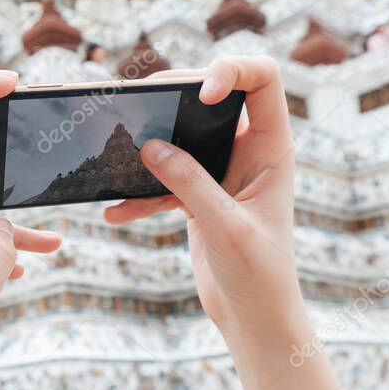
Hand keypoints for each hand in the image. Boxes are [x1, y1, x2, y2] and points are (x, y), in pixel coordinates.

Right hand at [104, 56, 302, 337]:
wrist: (255, 318)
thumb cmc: (260, 275)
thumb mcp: (224, 226)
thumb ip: (189, 182)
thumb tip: (148, 146)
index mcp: (272, 148)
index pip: (263, 79)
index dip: (232, 71)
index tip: (202, 94)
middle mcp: (248, 150)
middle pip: (211, 97)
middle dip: (173, 97)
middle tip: (140, 106)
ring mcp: (220, 170)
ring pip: (181, 134)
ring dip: (149, 141)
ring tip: (118, 148)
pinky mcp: (198, 194)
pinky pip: (163, 178)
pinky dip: (140, 192)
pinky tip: (116, 213)